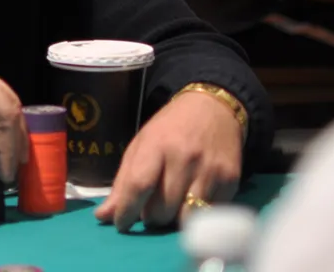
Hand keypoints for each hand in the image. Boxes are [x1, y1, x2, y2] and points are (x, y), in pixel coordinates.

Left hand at [94, 91, 242, 231]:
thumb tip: (102, 216)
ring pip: (185, 218)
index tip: (121, 224)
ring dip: (173, 221)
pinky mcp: (231, 181)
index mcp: (156, 145)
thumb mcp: (141, 145)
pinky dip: (196, 216)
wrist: (213, 108)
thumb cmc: (170, 129)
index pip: (139, 185)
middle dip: (151, 217)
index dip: (126, 211)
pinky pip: (209, 215)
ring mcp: (210, 170)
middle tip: (150, 209)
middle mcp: (184, 158)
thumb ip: (123, 182)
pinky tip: (191, 202)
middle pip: (162, 209)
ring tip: (170, 208)